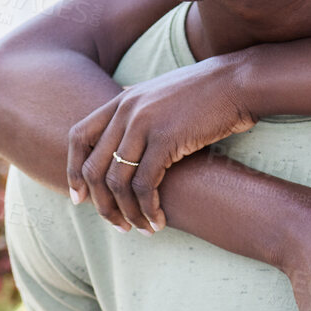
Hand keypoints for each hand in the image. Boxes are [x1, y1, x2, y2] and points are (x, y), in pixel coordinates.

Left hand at [68, 55, 257, 231]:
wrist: (237, 82)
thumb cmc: (206, 92)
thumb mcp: (161, 94)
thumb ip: (138, 107)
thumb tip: (123, 118)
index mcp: (122, 100)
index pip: (78, 137)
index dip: (73, 171)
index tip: (80, 198)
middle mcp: (127, 110)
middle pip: (94, 167)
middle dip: (102, 204)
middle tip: (117, 225)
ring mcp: (144, 124)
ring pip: (117, 181)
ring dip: (127, 213)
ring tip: (141, 228)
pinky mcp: (166, 139)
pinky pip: (144, 184)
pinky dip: (147, 208)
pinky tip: (158, 219)